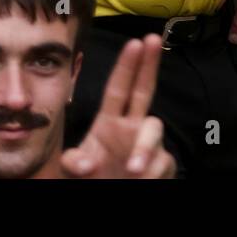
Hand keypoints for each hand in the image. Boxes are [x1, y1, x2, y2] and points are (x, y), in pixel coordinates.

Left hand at [61, 34, 174, 178]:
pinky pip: (162, 162)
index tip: (135, 42)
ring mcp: (148, 144)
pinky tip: (142, 181)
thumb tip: (82, 163)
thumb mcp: (75, 169)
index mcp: (109, 122)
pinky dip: (152, 173)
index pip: (118, 88)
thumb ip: (74, 163)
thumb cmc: (94, 177)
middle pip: (143, 90)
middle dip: (149, 64)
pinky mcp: (162, 164)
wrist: (112, 196)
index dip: (126, 66)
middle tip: (153, 39)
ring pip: (154, 131)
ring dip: (144, 149)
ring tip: (133, 169)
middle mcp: (131, 127)